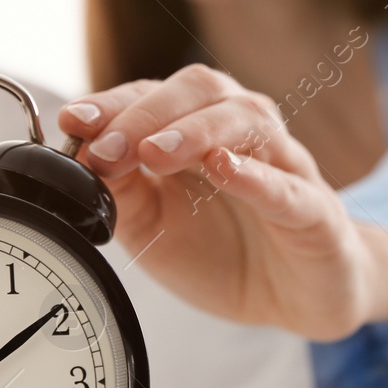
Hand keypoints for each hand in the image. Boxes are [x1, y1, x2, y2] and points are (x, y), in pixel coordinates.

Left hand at [57, 64, 387, 341]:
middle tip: (105, 148)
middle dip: (145, 114)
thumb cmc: (228, 252)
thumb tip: (77, 162)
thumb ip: (120, 194)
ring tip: (154, 153)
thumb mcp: (155, 228)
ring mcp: (284, 166)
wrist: (299, 297)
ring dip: (194, 131)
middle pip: (200, 90)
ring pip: (246, 121)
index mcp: (199, 129)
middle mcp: (244, 133)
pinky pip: (287, 186)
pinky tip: (225, 169)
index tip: (73, 122)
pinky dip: (255, 175)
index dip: (111, 104)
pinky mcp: (314, 211)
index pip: (152, 95)